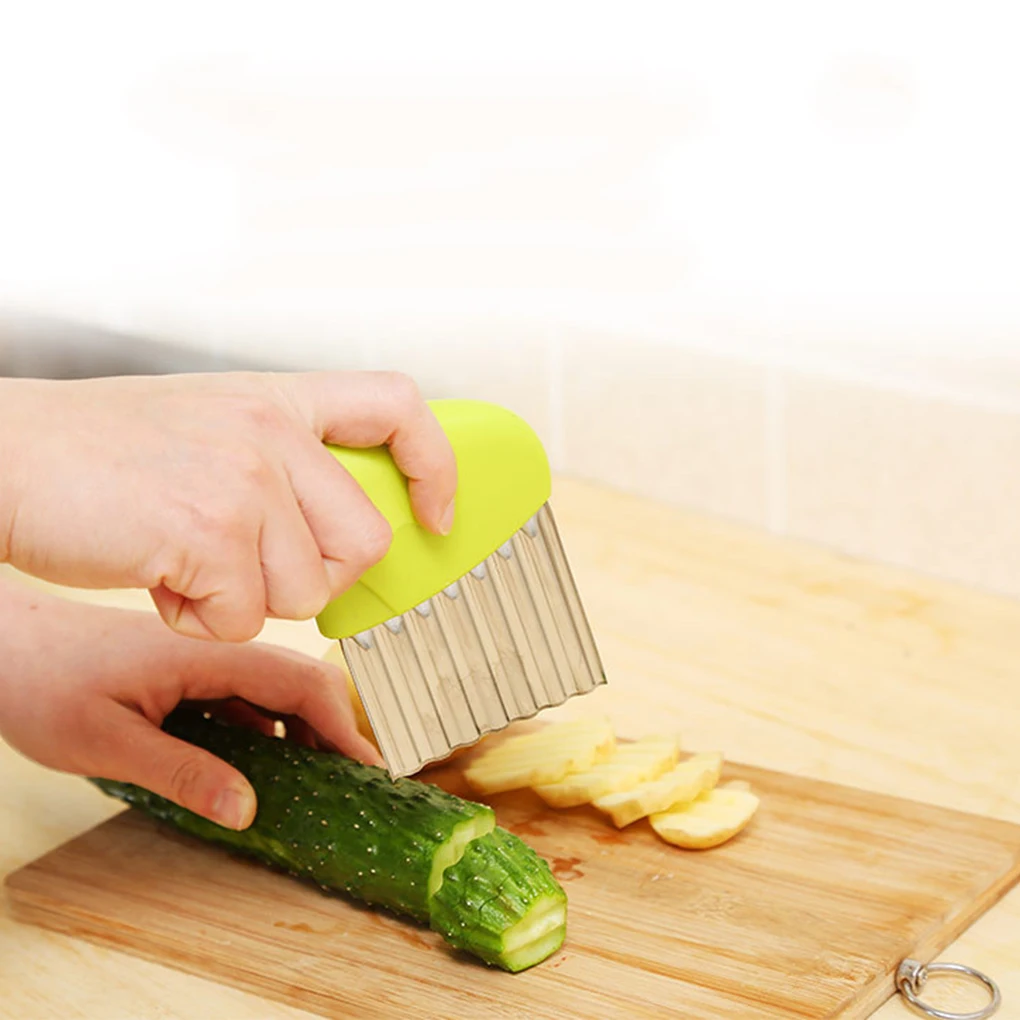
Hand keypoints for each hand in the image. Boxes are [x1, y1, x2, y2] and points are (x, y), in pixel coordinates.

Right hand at [0, 370, 455, 640]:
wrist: (5, 456)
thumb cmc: (96, 453)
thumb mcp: (209, 424)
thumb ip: (280, 459)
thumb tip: (335, 526)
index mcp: (277, 399)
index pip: (398, 407)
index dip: (433, 466)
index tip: (434, 514)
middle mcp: (272, 430)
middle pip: (364, 539)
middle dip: (316, 579)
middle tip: (251, 571)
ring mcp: (245, 478)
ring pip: (306, 592)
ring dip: (243, 601)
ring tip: (182, 562)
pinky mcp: (211, 531)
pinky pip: (244, 618)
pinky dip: (199, 621)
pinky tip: (157, 578)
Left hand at [0, 578, 381, 828]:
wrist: (5, 647)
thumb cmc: (42, 683)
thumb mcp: (107, 742)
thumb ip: (181, 773)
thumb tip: (247, 809)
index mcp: (207, 657)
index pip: (301, 682)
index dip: (344, 725)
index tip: (368, 768)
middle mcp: (216, 653)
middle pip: (301, 684)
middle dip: (335, 732)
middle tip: (350, 783)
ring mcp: (205, 664)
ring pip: (277, 694)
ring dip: (304, 735)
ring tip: (315, 784)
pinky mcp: (191, 676)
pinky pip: (247, 703)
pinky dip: (269, 735)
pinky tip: (264, 768)